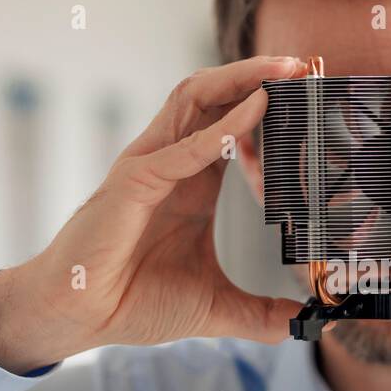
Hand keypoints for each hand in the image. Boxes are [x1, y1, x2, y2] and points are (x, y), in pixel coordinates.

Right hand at [0, 56, 305, 372]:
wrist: (79, 318)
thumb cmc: (133, 301)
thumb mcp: (214, 306)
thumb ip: (260, 313)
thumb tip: (304, 325)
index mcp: (194, 183)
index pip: (235, 126)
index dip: (270, 107)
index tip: (312, 97)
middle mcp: (173, 164)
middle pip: (216, 97)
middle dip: (259, 75)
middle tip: (305, 65)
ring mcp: (151, 167)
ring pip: (195, 100)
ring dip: (241, 80)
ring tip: (285, 69)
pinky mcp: (133, 182)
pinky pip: (183, 146)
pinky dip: (223, 127)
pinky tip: (256, 112)